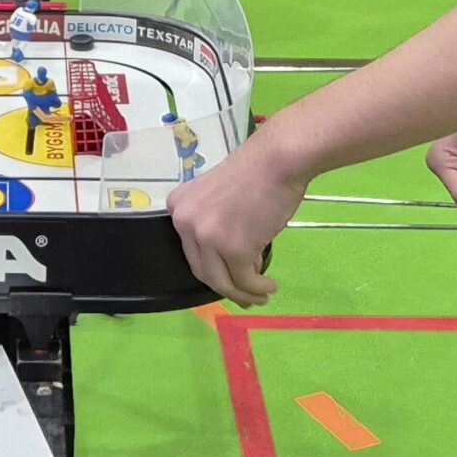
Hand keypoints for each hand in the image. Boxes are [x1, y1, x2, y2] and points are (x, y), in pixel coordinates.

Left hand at [168, 133, 306, 306]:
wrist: (277, 160)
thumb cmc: (257, 172)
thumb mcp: (219, 197)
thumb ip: (218, 225)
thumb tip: (234, 263)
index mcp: (178, 207)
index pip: (191, 250)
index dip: (212, 268)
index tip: (230, 279)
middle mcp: (185, 223)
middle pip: (202, 270)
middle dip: (226, 287)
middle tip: (246, 295)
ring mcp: (208, 236)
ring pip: (221, 281)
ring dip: (243, 294)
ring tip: (262, 295)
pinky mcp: (234, 248)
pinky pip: (245, 280)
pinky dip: (258, 288)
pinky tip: (270, 286)